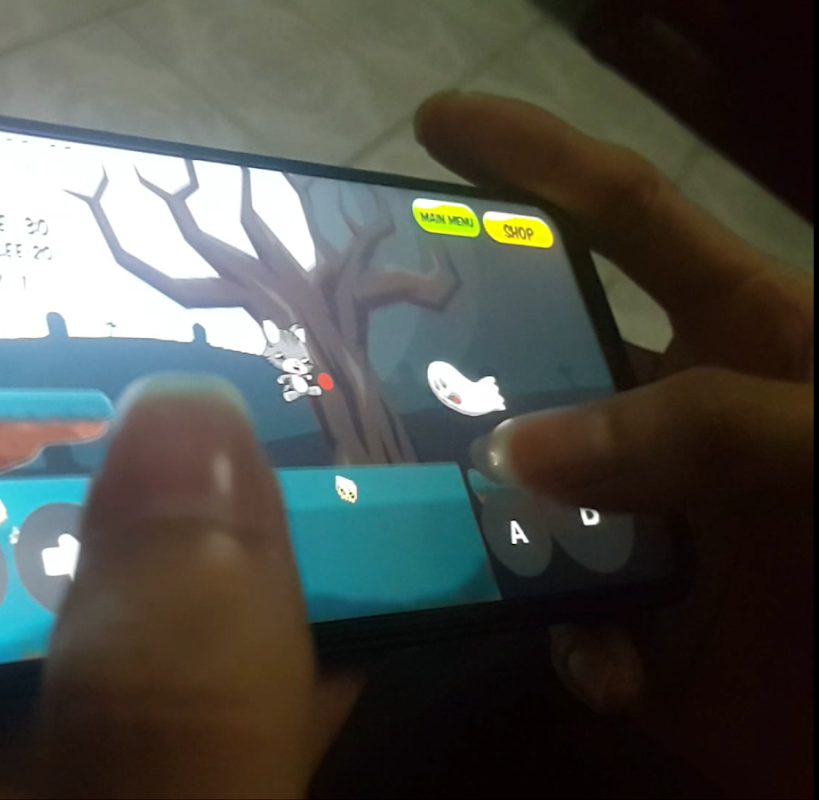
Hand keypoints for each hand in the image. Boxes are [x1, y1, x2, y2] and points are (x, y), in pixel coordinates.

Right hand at [416, 93, 812, 796]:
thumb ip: (702, 423)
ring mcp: (650, 527)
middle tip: (346, 348)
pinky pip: (560, 625)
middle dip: (448, 356)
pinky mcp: (645, 632)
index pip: (622, 220)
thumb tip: (513, 446)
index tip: (434, 126)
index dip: (533, 160)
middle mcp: (674, 423)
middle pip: (535, 364)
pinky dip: (569, 649)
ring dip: (474, 515)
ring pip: (519, 500)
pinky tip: (606, 666)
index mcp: (739, 339)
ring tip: (407, 514)